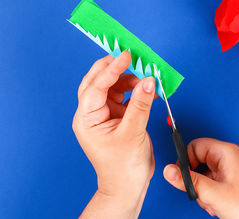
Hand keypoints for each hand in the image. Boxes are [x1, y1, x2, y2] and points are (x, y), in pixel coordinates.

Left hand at [72, 51, 155, 217]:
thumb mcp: (133, 132)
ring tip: (145, 79)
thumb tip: (148, 81)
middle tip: (130, 57)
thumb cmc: (124, 167)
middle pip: (98, 82)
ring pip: (113, 88)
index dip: (111, 69)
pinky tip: (147, 90)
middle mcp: (93, 114)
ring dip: (129, 80)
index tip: (126, 56)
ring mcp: (105, 115)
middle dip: (114, 69)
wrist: (128, 185)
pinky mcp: (118, 117)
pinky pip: (125, 97)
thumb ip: (141, 104)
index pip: (96, 86)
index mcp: (87, 119)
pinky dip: (136, 91)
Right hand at [163, 138, 238, 218]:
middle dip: (197, 179)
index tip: (182, 176)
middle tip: (202, 193)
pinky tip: (219, 206)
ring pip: (206, 174)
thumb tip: (169, 171)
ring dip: (205, 190)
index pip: (196, 145)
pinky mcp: (236, 181)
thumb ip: (189, 181)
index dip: (186, 160)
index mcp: (228, 152)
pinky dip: (212, 194)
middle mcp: (232, 157)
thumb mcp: (213, 194)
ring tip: (213, 202)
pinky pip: (215, 182)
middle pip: (200, 160)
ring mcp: (235, 169)